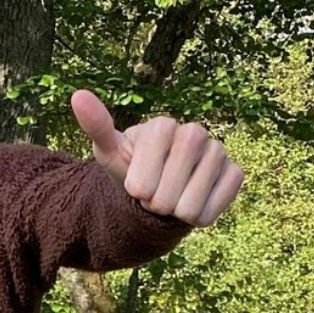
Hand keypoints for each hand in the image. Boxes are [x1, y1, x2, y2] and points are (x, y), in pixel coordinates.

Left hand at [72, 90, 243, 225]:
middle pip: (167, 198)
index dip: (138, 192)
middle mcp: (195, 132)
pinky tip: (193, 202)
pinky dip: (199, 217)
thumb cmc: (133, 168)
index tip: (137, 184)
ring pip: (190, 208)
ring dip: (176, 213)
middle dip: (156, 204)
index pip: (143, 184)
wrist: (162, 187)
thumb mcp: (109, 152)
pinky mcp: (235, 173)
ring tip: (173, 196)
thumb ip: (96, 126)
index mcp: (163, 125)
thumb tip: (78, 95)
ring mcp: (218, 151)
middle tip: (155, 193)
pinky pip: (214, 210)